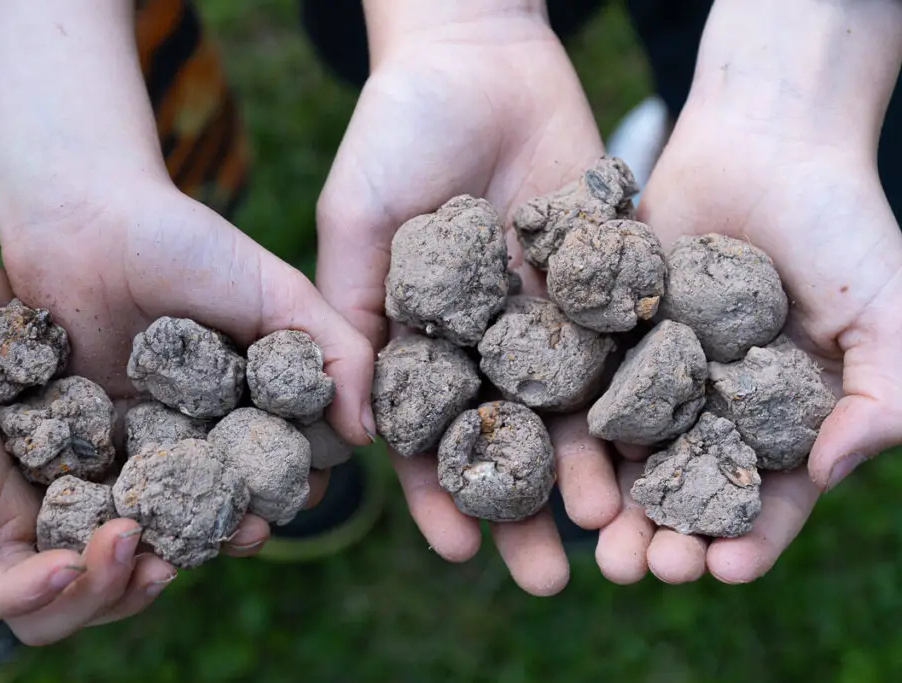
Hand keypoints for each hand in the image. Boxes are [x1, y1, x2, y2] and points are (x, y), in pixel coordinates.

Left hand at [0, 0, 376, 545]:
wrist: (84, 219)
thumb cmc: (189, 244)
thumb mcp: (279, 291)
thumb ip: (336, 353)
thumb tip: (368, 436)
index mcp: (260, 383)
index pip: (291, 445)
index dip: (301, 474)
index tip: (304, 490)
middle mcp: (212, 411)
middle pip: (238, 480)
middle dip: (250, 510)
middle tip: (252, 526)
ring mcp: (155, 426)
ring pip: (184, 494)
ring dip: (197, 524)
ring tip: (204, 536)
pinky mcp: (101, 434)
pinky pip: (123, 485)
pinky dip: (137, 513)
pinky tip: (144, 528)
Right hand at [0, 181, 175, 644]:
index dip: (12, 596)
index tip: (65, 565)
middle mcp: (5, 518)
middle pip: (50, 606)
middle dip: (100, 592)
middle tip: (148, 555)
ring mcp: (58, 499)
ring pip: (108, 572)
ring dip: (153, 568)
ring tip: (205, 538)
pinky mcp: (105, 468)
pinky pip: (145, 513)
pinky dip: (182, 519)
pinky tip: (225, 498)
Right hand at [316, 4, 621, 593]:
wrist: (475, 52)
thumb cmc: (393, 133)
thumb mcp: (353, 223)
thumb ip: (348, 316)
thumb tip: (351, 427)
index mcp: (423, 341)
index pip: (430, 436)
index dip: (442, 495)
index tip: (460, 551)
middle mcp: (488, 339)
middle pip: (509, 440)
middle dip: (526, 508)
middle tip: (548, 577)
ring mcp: (548, 310)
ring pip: (572, 407)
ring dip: (588, 469)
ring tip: (606, 525)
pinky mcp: (601, 273)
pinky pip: (621, 339)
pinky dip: (635, 393)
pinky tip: (649, 443)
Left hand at [594, 0, 901, 582]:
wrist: (765, 140)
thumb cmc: (842, 222)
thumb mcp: (890, 312)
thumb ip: (885, 396)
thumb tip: (830, 472)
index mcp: (787, 420)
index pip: (768, 499)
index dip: (748, 541)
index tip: (721, 569)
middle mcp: (718, 407)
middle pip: (687, 491)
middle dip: (664, 536)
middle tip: (635, 568)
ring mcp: (662, 374)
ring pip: (631, 454)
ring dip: (610, 501)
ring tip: (589, 539)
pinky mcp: (613, 336)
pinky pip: (590, 388)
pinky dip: (573, 427)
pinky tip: (554, 458)